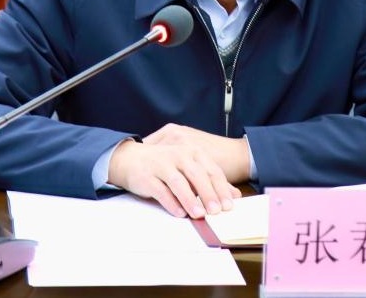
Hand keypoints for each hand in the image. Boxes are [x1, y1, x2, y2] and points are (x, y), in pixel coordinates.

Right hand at [108, 124, 243, 218]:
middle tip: (217, 211)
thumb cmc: (165, 165)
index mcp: (192, 152)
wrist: (131, 158)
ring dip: (190, 199)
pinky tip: (179, 213)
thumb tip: (235, 196)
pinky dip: (171, 202)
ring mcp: (161, 164)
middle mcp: (178, 155)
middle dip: (208, 194)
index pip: (211, 170)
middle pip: (197, 175)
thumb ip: (211, 181)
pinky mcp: (147, 176)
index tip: (229, 206)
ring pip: (178, 182)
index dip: (221, 188)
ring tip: (199, 214)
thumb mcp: (189, 168)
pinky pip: (160, 190)